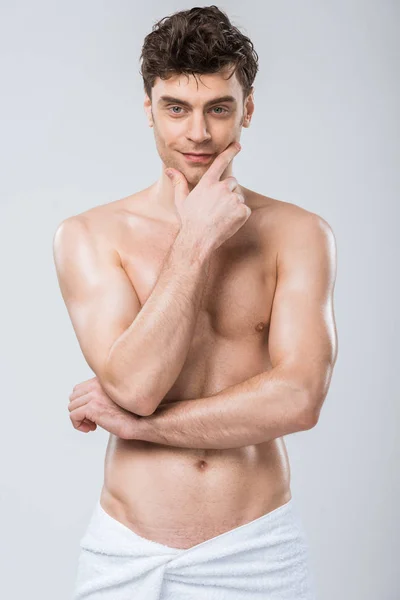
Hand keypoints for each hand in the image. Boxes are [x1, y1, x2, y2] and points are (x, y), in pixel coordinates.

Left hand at [68, 376, 141, 438]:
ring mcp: (94, 395)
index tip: (93, 413)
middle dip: (79, 410)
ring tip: (93, 425)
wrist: (141, 421)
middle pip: (73, 398)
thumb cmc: (131, 413)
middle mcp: (96, 384)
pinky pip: (73, 416)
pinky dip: (78, 425)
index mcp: (102, 380)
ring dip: (79, 418)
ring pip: (72, 407)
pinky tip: (91, 429)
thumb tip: (84, 403)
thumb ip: (101, 394)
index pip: (79, 389)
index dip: (82, 403)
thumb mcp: (114, 398)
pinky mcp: (92, 408)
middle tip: (92, 421)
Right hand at [165, 141, 250, 255]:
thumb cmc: (189, 221)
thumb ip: (179, 182)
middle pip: (231, 183)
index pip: (220, 163)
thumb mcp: (181, 200)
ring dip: (233, 205)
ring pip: (238, 197)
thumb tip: (170, 170)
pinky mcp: (242, 210)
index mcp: (208, 183)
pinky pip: (244, 210)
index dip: (230, 152)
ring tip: (220, 217)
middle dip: (227, 192)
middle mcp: (221, 188)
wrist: (199, 239)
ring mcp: (233, 199)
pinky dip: (239, 216)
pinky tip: (228, 222)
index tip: (237, 146)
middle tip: (218, 207)